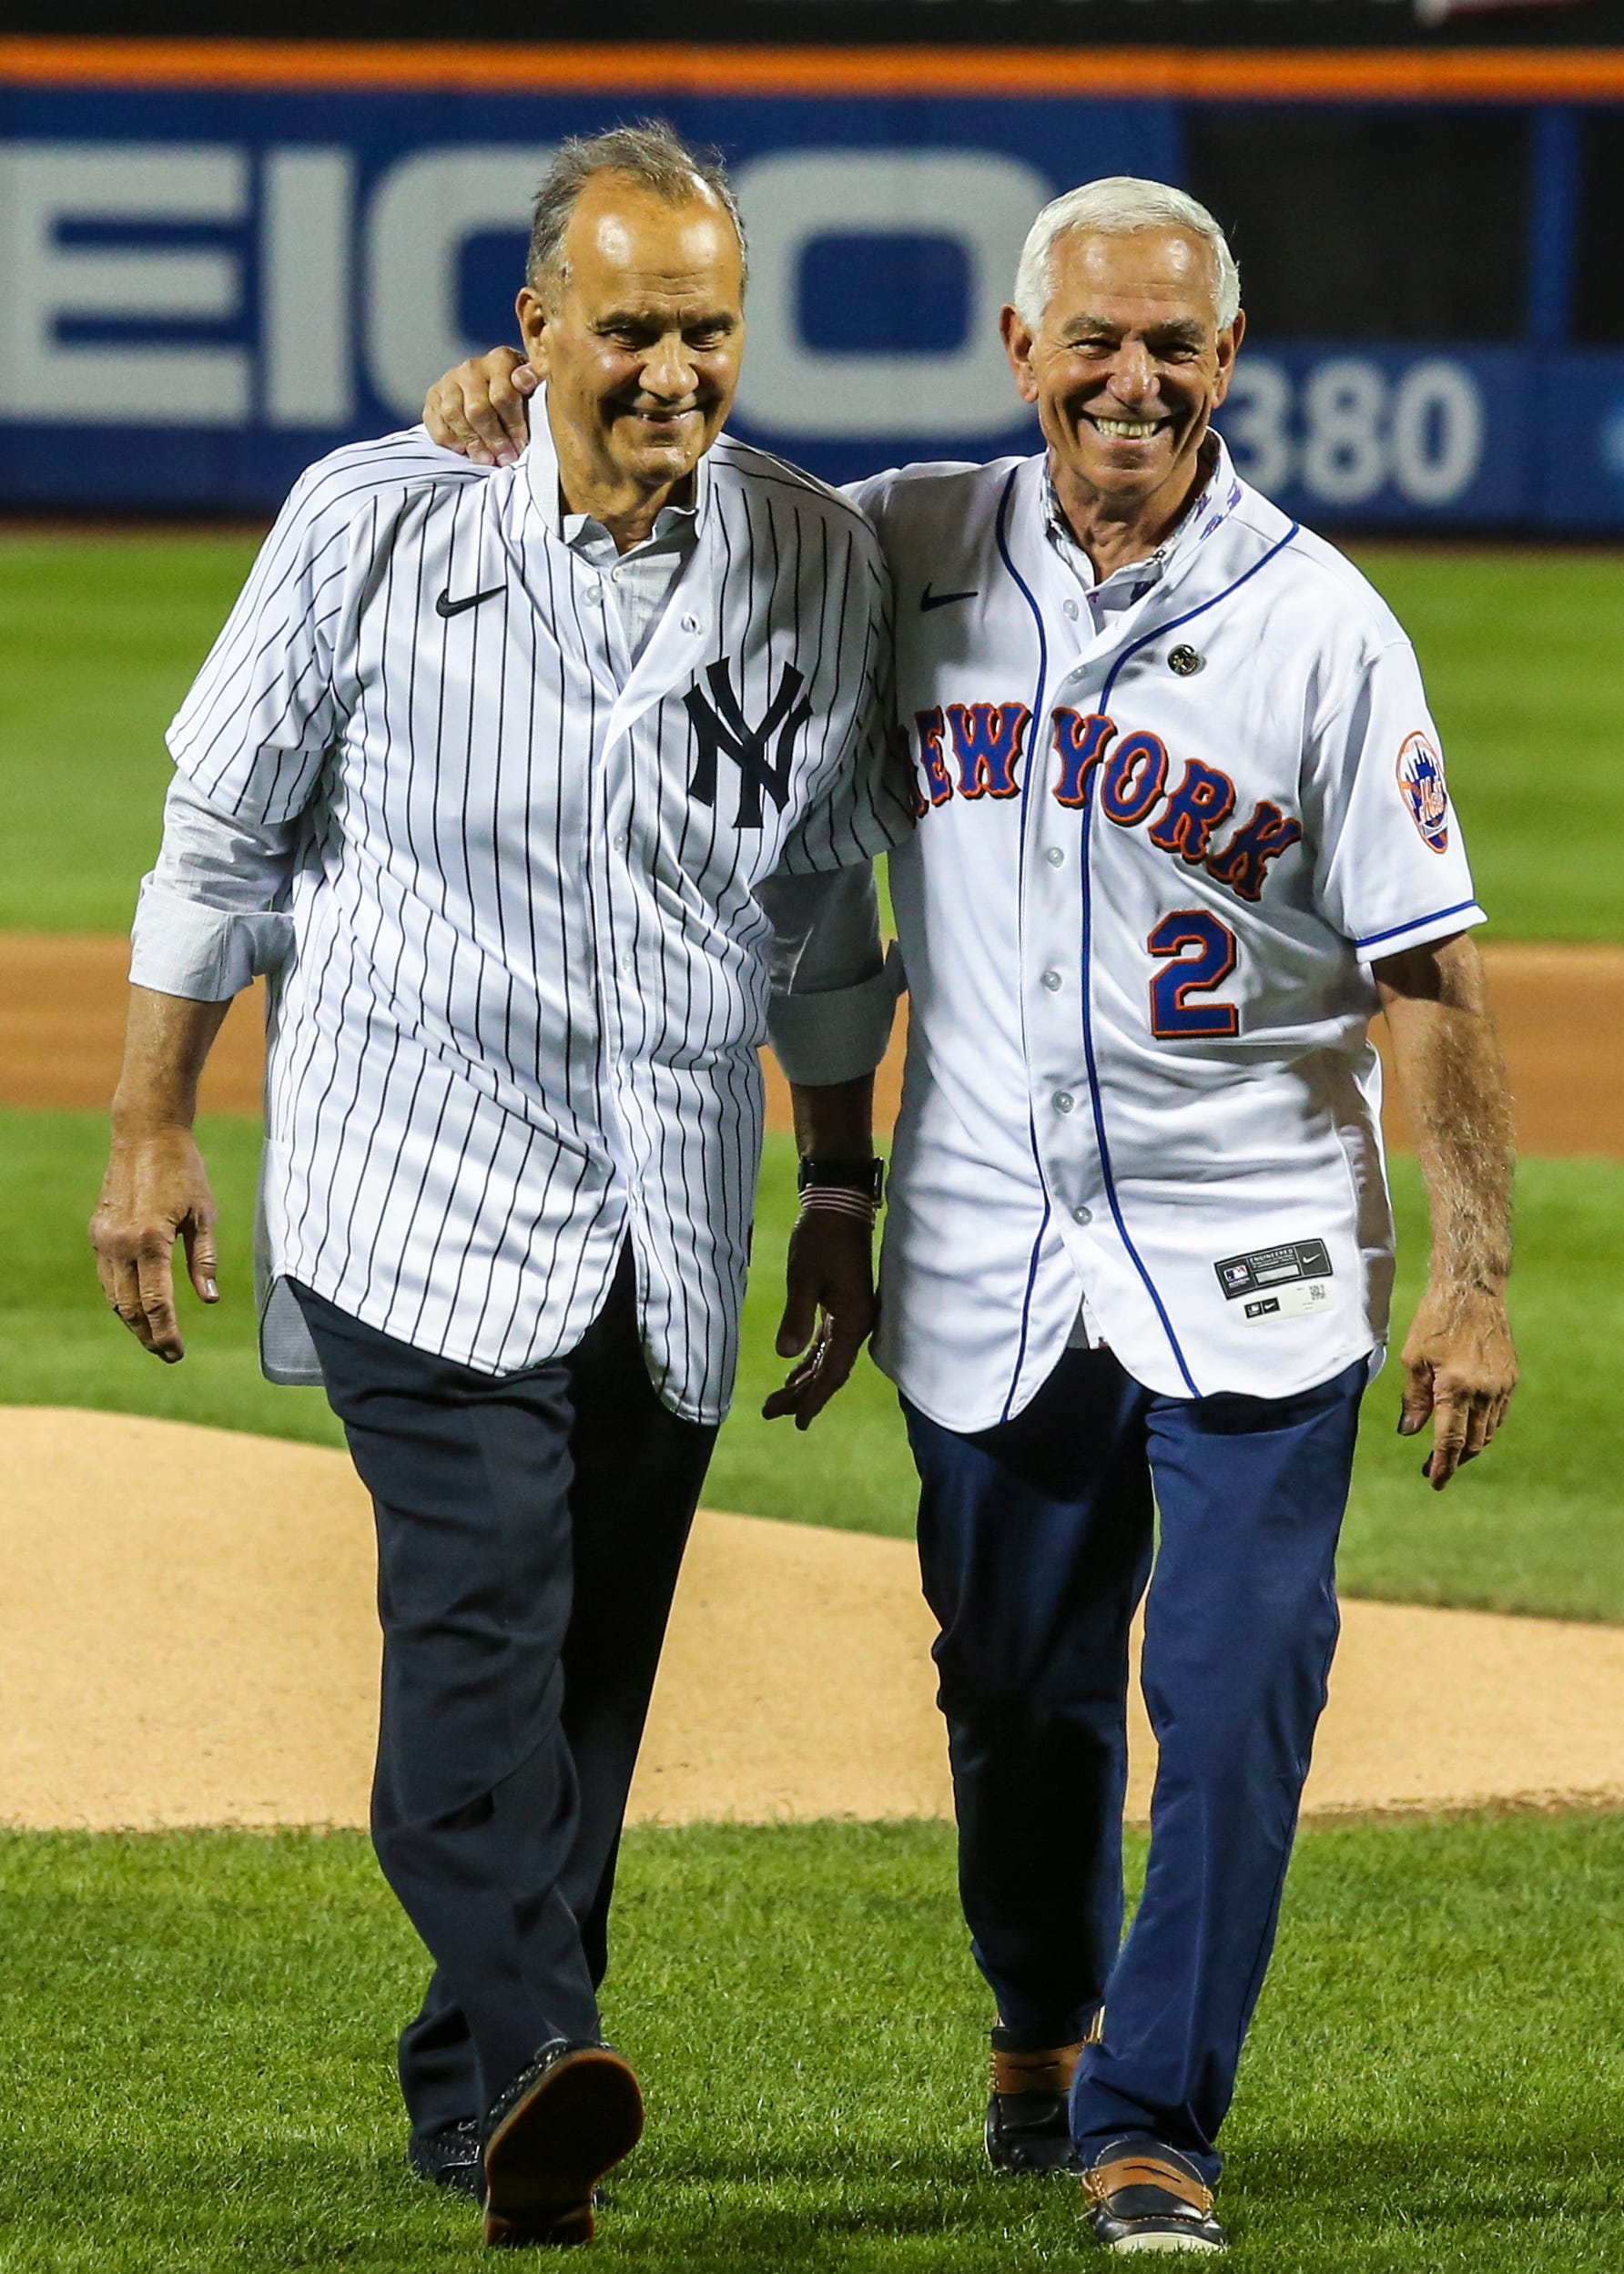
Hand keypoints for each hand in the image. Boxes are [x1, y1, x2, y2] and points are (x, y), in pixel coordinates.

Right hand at [89, 1125, 219, 1362]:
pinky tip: (137, 1309)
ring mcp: (104, 1239)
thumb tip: (210, 1300)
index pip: (156, 1302)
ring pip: (114, 1296)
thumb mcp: (205, 1214)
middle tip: (168, 1355)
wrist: (145, 1135)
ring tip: (154, 1338)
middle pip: (130, 1307)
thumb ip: (205, 1258)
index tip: (176, 1354)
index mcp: (151, 1239)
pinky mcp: (97, 1232)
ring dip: (132, 1322)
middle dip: (149, 1335)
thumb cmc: (184, 1171)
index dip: (166, 1333)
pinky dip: (121, 1298)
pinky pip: (107, 1277)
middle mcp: (121, 1243)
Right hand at [423, 348, 534, 463]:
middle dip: (493, 439)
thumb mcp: (534, 388)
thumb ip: (532, 383)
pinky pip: (434, 419)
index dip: (513, 425)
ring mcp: (450, 380)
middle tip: (504, 459)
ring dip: (471, 442)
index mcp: (501, 360)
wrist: (493, 392)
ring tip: (486, 460)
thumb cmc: (519, 395)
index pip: (503, 395)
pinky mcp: (434, 395)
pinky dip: (447, 439)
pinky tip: (462, 451)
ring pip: (454, 414)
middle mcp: (472, 367)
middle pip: (477, 408)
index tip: (520, 446)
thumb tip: (524, 380)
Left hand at [761, 1210, 875, 1429]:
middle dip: (802, 1395)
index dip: (815, 1398)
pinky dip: (810, 1361)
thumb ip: (796, 1317)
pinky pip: (827, 1344)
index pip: (834, 1371)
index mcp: (854, 1320)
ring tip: (777, 1403)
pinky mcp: (842, 1307)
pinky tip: (793, 1375)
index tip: (796, 1421)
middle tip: (771, 1414)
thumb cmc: (820, 1238)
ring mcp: (851, 1316)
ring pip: (828, 1360)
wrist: (838, 1206)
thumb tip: (786, 1356)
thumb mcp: (804, 1277)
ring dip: (804, 1381)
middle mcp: (858, 1323)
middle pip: (831, 1371)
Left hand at [1396, 1278, 1516, 1489]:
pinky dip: (1484, 1427)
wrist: (1472, 1290)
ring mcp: (1501, 1386)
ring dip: (1470, 1446)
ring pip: (1488, 1431)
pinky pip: (1498, 1414)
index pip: (1449, 1440)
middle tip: (1434, 1469)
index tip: (1434, 1482)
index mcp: (1456, 1388)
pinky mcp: (1510, 1377)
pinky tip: (1469, 1426)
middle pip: (1472, 1442)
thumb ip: (1413, 1399)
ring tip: (1450, 1452)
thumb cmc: (1435, 1320)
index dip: (1441, 1465)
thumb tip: (1409, 1432)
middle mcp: (1483, 1391)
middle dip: (1453, 1460)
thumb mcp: (1413, 1359)